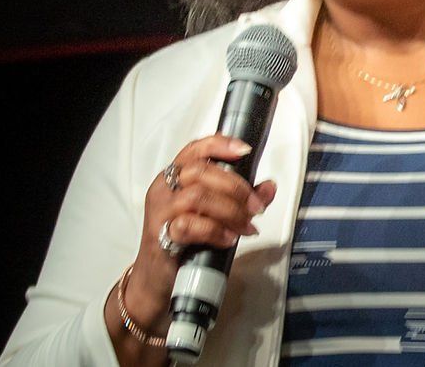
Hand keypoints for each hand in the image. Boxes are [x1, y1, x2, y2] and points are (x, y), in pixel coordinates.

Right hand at [118, 135, 277, 337]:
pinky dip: (214, 230)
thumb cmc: (184, 242)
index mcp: (175, 177)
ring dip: (229, 210)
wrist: (155, 281)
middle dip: (235, 187)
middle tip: (255, 206)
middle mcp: (164, 189)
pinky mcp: (160, 236)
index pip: (195, 149)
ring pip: (196, 196)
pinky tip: (227, 238)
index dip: (220, 145)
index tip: (245, 151)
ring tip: (245, 226)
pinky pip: (188, 225)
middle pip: (201, 171)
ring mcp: (160, 212)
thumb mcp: (214, 215)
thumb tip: (268, 188)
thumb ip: (241, 199)